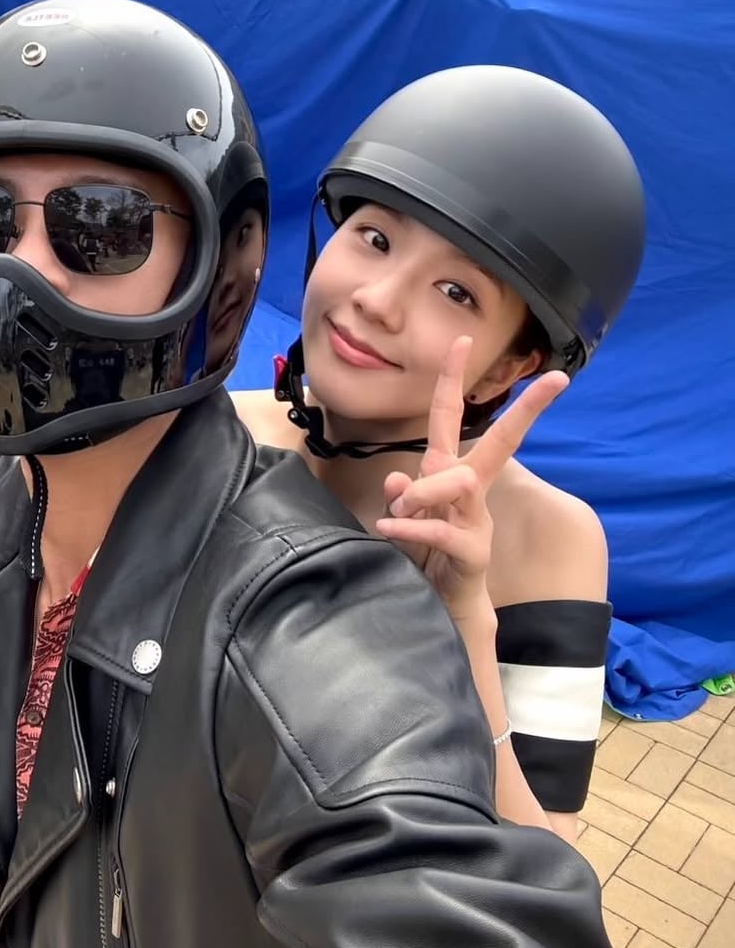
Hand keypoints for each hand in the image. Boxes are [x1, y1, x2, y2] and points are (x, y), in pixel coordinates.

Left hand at [376, 336, 567, 620]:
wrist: (443, 607)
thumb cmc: (426, 555)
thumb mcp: (405, 518)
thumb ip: (402, 494)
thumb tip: (396, 478)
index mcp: (451, 472)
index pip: (452, 416)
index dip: (454, 378)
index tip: (463, 339)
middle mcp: (470, 490)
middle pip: (501, 442)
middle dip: (528, 411)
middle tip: (558, 381)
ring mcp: (476, 520)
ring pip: (461, 484)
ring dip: (425, 490)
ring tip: (399, 506)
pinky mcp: (472, 552)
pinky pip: (442, 531)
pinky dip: (412, 527)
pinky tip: (389, 527)